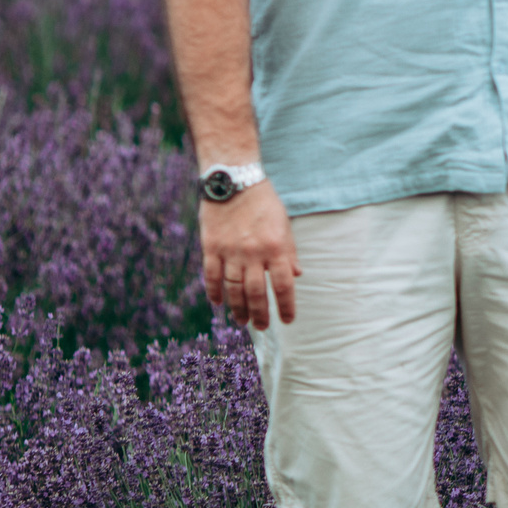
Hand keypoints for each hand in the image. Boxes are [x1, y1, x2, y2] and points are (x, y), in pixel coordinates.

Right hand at [200, 179, 300, 329]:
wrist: (234, 180)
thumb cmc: (263, 202)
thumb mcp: (284, 224)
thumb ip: (290, 251)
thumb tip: (296, 275)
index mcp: (276, 247)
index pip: (283, 285)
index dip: (286, 306)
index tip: (287, 320)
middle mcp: (254, 253)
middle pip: (256, 293)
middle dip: (260, 314)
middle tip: (261, 327)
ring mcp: (230, 251)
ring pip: (233, 289)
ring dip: (238, 308)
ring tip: (242, 321)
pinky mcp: (211, 247)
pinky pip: (212, 276)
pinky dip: (214, 292)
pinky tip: (218, 303)